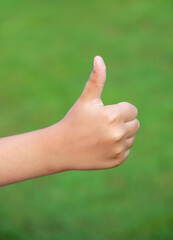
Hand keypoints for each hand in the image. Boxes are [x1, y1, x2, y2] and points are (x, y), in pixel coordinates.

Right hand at [48, 56, 139, 171]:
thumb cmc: (74, 120)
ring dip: (120, 135)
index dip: (119, 110)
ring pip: (131, 137)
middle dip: (122, 122)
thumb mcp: (86, 100)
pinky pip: (126, 150)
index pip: (132, 110)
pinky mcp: (116, 161)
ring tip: (101, 136)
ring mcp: (118, 149)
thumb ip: (96, 80)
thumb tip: (99, 58)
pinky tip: (102, 147)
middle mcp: (118, 133)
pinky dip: (117, 148)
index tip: (105, 114)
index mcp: (113, 115)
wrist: (62, 148)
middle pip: (135, 124)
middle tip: (104, 125)